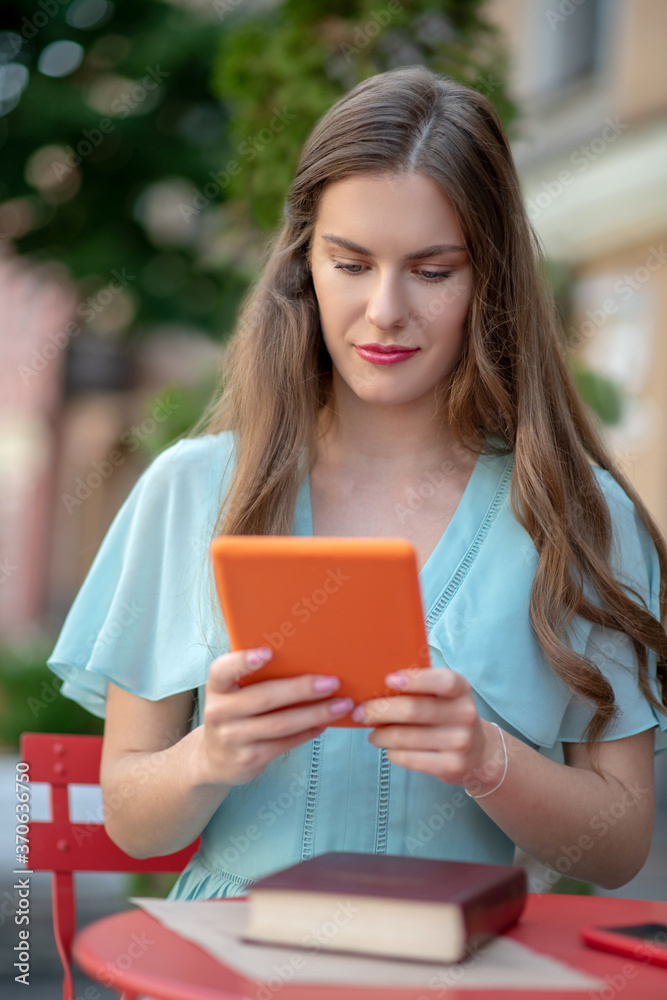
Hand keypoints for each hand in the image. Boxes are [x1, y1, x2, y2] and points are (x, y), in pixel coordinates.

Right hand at [199, 647, 354, 786]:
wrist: (213, 759)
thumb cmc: (234, 714)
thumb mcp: (232, 695)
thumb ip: (254, 678)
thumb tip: (304, 659)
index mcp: (217, 688)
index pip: (223, 670)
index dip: (243, 661)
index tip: (268, 652)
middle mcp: (220, 712)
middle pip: (265, 697)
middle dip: (302, 689)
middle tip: (332, 682)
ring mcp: (232, 738)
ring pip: (281, 723)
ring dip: (315, 713)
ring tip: (341, 705)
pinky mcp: (248, 759)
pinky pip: (284, 743)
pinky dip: (307, 732)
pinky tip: (324, 723)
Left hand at [352, 667, 504, 790]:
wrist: (478, 752)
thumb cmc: (448, 714)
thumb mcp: (444, 695)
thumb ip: (421, 685)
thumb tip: (376, 681)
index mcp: (461, 690)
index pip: (443, 681)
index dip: (416, 679)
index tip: (389, 679)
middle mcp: (465, 715)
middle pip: (414, 710)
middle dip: (380, 710)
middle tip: (361, 712)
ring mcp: (460, 742)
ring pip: (407, 737)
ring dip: (381, 735)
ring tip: (371, 733)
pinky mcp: (452, 766)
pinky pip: (410, 758)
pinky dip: (393, 753)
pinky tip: (388, 748)